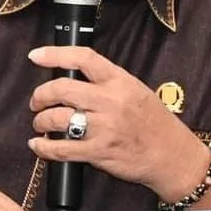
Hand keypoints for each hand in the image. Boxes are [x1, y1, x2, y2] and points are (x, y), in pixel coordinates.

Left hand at [27, 46, 209, 202]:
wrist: (174, 155)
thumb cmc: (154, 122)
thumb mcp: (135, 90)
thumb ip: (106, 82)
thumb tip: (71, 77)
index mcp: (119, 81)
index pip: (82, 58)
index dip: (54, 54)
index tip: (36, 55)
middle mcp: (110, 101)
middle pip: (61, 89)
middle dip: (40, 95)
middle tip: (37, 101)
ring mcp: (104, 127)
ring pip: (57, 118)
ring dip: (41, 121)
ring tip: (40, 123)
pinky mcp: (99, 152)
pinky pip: (62, 149)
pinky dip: (44, 148)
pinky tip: (39, 146)